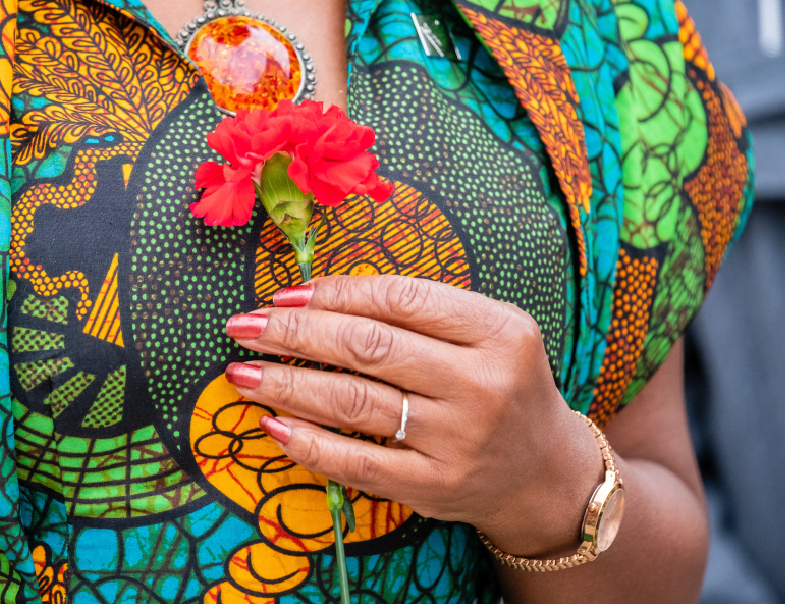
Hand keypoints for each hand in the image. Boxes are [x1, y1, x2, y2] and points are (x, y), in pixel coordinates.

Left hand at [224, 274, 604, 557]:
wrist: (543, 471)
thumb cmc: (500, 385)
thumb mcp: (486, 333)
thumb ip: (419, 311)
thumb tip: (316, 297)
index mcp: (498, 331)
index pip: (399, 299)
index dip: (333, 293)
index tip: (283, 294)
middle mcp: (481, 384)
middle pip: (367, 347)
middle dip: (292, 333)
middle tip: (243, 326)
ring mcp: (457, 440)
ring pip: (353, 402)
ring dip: (286, 384)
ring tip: (241, 372)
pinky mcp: (434, 487)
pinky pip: (356, 462)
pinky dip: (308, 442)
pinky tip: (273, 423)